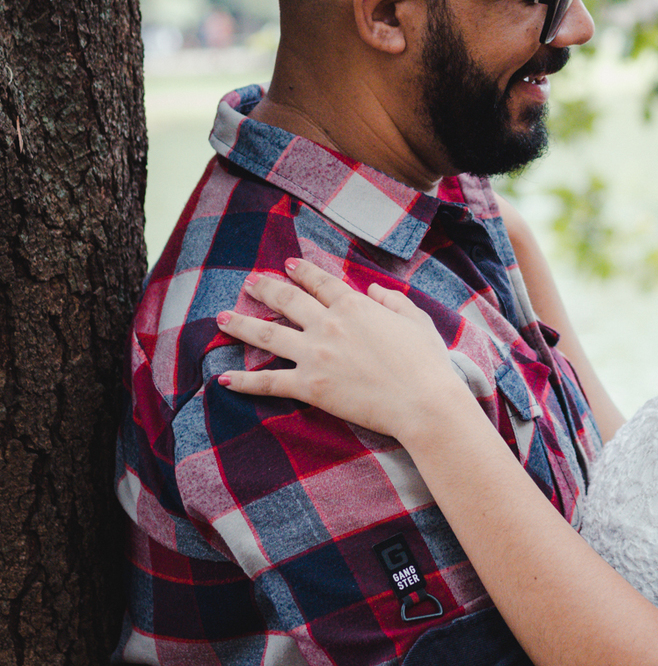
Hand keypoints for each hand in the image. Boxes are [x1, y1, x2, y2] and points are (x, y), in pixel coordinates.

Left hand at [215, 258, 465, 439]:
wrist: (422, 401)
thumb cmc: (427, 362)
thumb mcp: (417, 320)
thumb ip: (394, 299)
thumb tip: (374, 289)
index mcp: (354, 305)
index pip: (321, 282)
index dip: (303, 271)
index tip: (289, 264)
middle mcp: (328, 324)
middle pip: (287, 301)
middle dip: (266, 288)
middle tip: (250, 282)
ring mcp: (314, 355)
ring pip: (268, 335)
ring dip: (242, 324)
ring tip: (222, 318)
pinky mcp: (309, 386)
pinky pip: (268, 382)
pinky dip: (244, 381)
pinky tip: (223, 379)